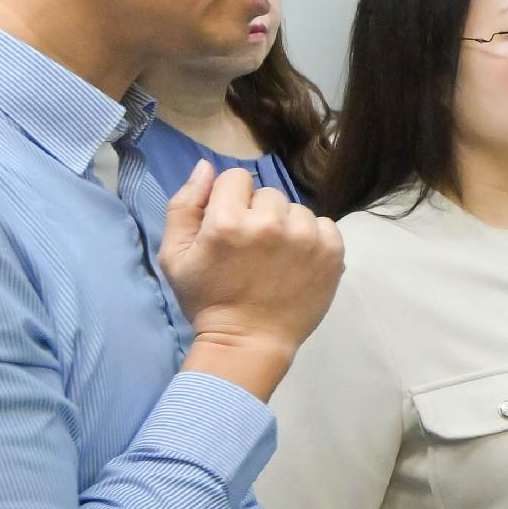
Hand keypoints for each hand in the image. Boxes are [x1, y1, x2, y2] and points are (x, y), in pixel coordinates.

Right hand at [166, 163, 342, 397]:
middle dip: (257, 213)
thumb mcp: (175, 255)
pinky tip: (296, 262)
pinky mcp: (333, 251)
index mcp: (228, 221)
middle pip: (268, 193)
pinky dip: (312, 238)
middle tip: (251, 249)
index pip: (236, 178)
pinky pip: (323, 224)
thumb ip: (184, 205)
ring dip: (286, 226)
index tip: (229, 228)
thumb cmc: (207, 299)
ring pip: (296, 208)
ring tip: (274, 258)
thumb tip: (206, 166)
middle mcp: (270, 223)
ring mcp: (306, 237)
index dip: (229, 201)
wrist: (248, 342)